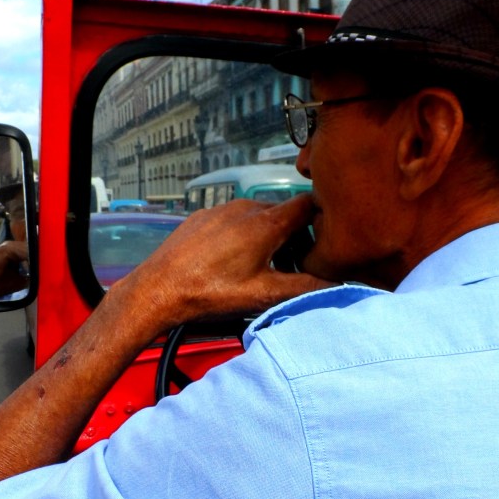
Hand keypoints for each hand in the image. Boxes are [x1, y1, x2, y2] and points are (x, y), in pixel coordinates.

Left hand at [115, 194, 333, 328]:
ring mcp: (222, 209)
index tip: (323, 241)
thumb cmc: (212, 292)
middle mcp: (246, 208)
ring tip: (262, 266)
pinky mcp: (203, 216)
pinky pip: (233, 218)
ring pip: (258, 215)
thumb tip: (339, 286)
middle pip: (284, 212)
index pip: (308, 204)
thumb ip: (306, 288)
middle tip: (293, 265)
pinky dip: (242, 234)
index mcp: (267, 223)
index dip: (321, 220)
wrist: (158, 288)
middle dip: (294, 234)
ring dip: (268, 235)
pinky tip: (231, 260)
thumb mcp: (264, 294)